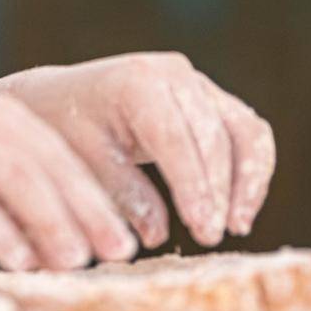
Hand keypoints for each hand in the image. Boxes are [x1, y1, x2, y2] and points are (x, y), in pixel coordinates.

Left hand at [0, 52, 275, 248]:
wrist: (58, 97)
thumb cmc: (64, 129)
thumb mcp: (82, 160)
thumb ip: (122, 193)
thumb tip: (159, 235)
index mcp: (136, 82)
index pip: (176, 139)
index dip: (194, 188)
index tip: (204, 230)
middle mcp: (173, 73)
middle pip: (215, 136)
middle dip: (219, 191)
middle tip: (212, 236)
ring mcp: (197, 82)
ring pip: (243, 131)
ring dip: (247, 182)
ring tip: (235, 227)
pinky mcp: (211, 97)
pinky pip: (246, 132)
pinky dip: (252, 170)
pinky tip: (239, 209)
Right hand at [0, 90, 137, 271]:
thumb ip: (8, 174)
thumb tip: (66, 228)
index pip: (62, 156)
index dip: (98, 198)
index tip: (124, 237)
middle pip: (48, 170)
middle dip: (88, 215)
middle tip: (114, 254)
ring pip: (19, 185)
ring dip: (53, 227)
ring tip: (75, 262)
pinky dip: (4, 236)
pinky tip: (21, 261)